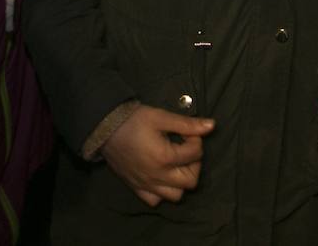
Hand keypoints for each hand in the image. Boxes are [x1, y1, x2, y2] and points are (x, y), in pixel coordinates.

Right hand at [100, 105, 214, 206]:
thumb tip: (211, 126)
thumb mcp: (162, 117)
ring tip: (176, 164)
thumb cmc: (135, 120)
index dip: (196, 140)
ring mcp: (147, 185)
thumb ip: (187, 124)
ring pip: (176, 195)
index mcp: (164, 157)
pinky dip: (162, 192)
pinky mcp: (137, 188)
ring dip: (181, 181)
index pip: (195, 154)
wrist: (106, 128)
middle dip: (194, 163)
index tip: (187, 132)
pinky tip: (162, 176)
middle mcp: (157, 176)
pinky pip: (155, 200)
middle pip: (191, 181)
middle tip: (185, 149)